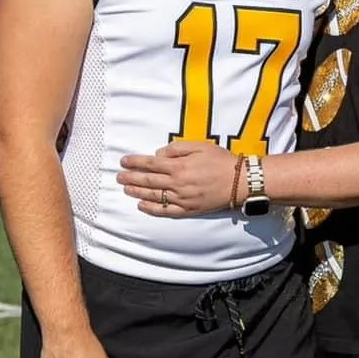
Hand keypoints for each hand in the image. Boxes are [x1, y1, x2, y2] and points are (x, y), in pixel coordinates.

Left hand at [118, 141, 240, 217]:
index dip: (135, 162)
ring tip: (126, 189)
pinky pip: (165, 211)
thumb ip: (177, 149)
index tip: (123, 161)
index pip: (150, 163)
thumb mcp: (200, 146)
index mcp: (179, 166)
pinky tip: (142, 206)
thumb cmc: (221, 160)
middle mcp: (177, 183)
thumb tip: (158, 154)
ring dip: (137, 192)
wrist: (240, 181)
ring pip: (154, 196)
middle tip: (118, 177)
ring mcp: (182, 198)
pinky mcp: (188, 209)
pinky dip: (152, 209)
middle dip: (131, 178)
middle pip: (148, 180)